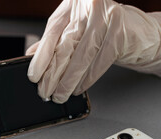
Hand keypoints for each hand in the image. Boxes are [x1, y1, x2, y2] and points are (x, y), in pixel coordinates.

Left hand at [26, 0, 160, 103]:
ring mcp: (105, 19)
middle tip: (44, 91)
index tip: (33, 76)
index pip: (51, 34)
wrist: (140, 31)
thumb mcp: (76, 29)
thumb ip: (55, 39)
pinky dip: (86, 80)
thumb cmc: (105, 29)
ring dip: (67, 82)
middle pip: (64, 47)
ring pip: (80, 58)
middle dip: (52, 75)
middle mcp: (88, 8)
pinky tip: (77, 89)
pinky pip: (98, 63)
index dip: (40, 58)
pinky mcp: (120, 34)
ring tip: (59, 95)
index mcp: (73, 5)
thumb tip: (31, 55)